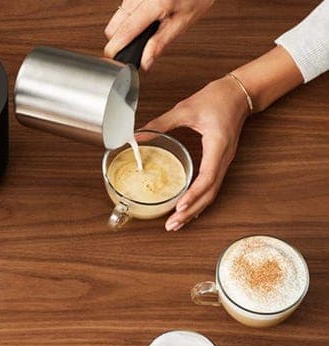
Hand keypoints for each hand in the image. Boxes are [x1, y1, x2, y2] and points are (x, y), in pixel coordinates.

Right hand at [104, 0, 213, 69]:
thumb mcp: (183, 22)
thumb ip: (161, 42)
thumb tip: (146, 61)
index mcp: (155, 4)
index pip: (126, 30)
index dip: (116, 47)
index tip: (112, 58)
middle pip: (114, 25)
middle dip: (118, 39)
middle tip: (132, 47)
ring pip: (117, 16)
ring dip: (124, 27)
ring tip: (142, 30)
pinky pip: (123, 8)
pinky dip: (129, 17)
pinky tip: (142, 18)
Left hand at [142, 76, 250, 230]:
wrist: (238, 93)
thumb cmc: (216, 98)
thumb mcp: (185, 109)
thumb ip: (160, 123)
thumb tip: (136, 136)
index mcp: (217, 145)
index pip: (207, 177)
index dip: (193, 194)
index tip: (179, 206)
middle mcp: (224, 158)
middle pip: (210, 192)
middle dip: (191, 210)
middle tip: (172, 224)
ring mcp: (224, 161)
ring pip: (212, 192)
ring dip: (195, 209)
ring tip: (177, 223)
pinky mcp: (221, 161)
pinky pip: (212, 185)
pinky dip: (200, 200)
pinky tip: (188, 209)